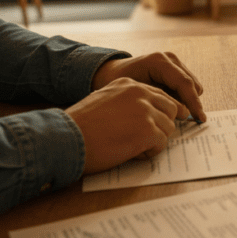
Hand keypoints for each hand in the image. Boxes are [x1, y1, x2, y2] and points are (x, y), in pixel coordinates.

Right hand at [66, 80, 189, 174]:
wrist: (66, 138)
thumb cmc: (79, 126)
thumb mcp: (103, 101)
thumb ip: (124, 102)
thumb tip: (144, 115)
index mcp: (128, 84)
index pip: (158, 95)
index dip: (158, 112)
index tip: (156, 124)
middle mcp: (140, 92)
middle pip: (170, 108)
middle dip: (161, 125)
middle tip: (146, 139)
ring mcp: (145, 111)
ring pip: (168, 127)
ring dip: (154, 140)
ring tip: (132, 146)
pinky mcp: (148, 130)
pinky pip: (161, 143)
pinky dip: (149, 152)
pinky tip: (132, 153)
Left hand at [92, 52, 205, 122]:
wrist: (114, 72)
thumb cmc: (120, 84)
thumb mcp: (136, 94)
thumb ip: (159, 101)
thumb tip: (182, 114)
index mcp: (158, 62)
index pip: (183, 83)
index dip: (193, 102)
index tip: (199, 118)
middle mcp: (169, 58)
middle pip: (192, 84)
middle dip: (192, 103)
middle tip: (187, 122)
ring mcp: (174, 61)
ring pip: (193, 85)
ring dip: (187, 100)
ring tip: (172, 113)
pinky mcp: (176, 67)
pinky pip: (188, 85)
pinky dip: (183, 97)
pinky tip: (170, 105)